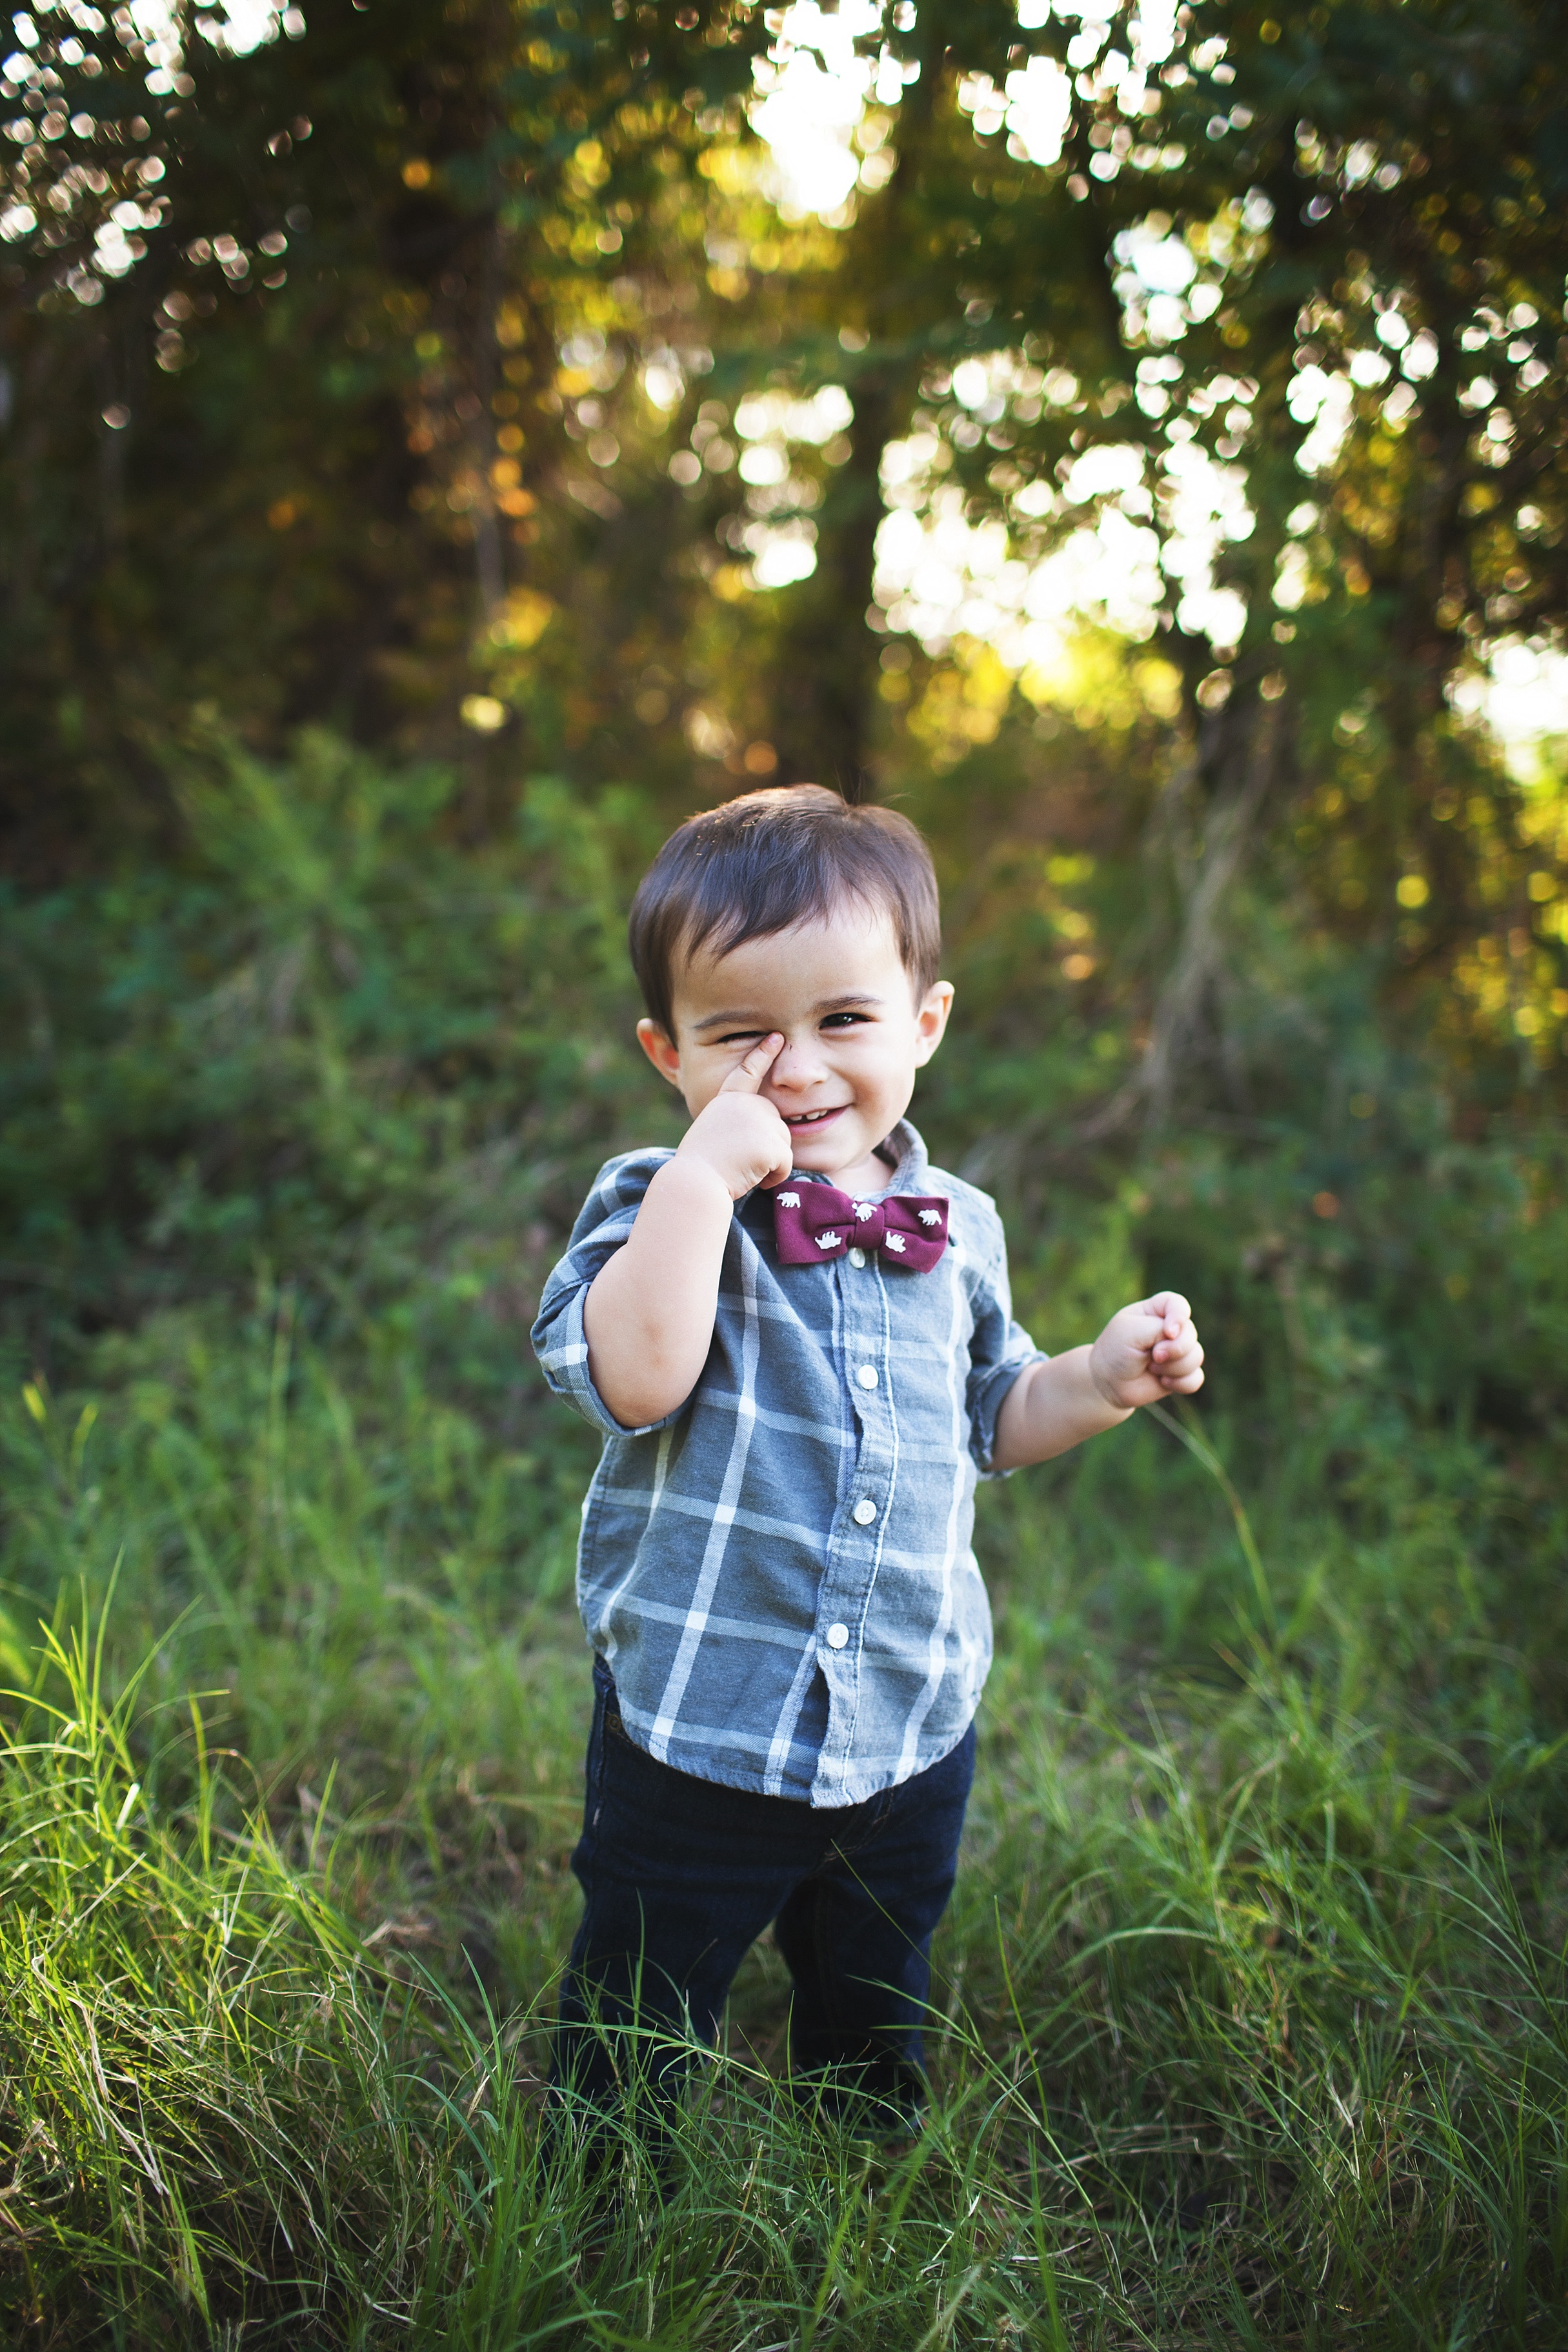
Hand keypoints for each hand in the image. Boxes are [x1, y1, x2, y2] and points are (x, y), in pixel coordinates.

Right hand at [674, 1034, 794, 1199]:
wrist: (695, 1181)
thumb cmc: (699, 1165)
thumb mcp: (712, 1132)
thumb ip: (735, 1123)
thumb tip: (761, 1131)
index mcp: (727, 1100)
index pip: (747, 1072)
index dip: (763, 1053)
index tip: (776, 1037)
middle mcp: (746, 1104)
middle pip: (775, 1125)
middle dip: (764, 1147)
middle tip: (736, 1158)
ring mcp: (760, 1121)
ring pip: (782, 1146)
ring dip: (767, 1164)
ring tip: (740, 1167)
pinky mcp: (772, 1143)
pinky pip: (785, 1165)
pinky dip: (772, 1178)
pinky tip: (750, 1177)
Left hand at [1089, 1292, 1204, 1411]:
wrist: (1108, 1382)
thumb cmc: (1116, 1350)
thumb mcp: (1131, 1332)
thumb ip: (1158, 1328)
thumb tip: (1179, 1341)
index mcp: (1156, 1311)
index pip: (1178, 1305)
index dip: (1179, 1317)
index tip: (1168, 1333)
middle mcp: (1170, 1329)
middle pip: (1191, 1334)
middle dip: (1174, 1349)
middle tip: (1153, 1356)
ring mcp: (1178, 1351)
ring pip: (1196, 1357)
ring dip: (1173, 1367)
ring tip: (1151, 1368)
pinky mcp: (1181, 1374)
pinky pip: (1196, 1378)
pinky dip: (1180, 1383)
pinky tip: (1163, 1382)